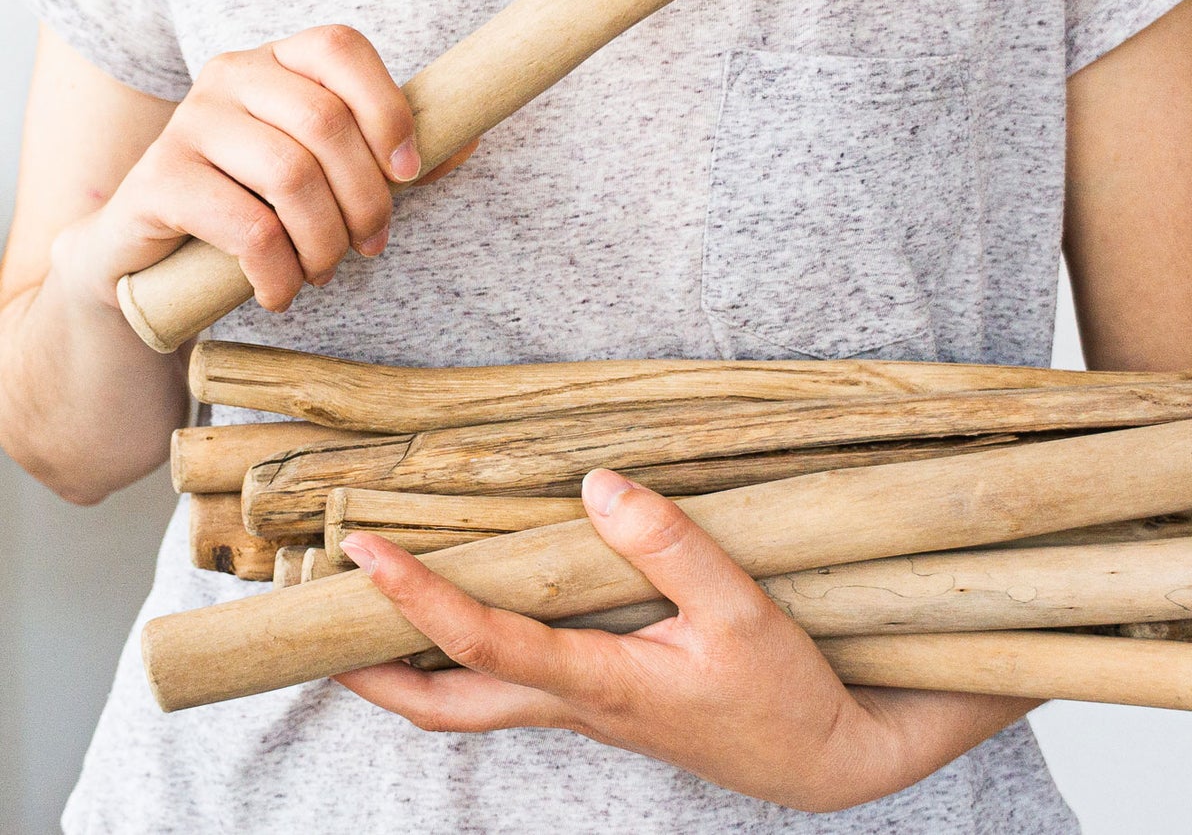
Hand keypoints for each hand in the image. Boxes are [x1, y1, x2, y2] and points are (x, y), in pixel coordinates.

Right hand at [48, 24, 478, 315]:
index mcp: (280, 60)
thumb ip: (393, 155)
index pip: (342, 48)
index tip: (411, 174)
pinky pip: (246, 227)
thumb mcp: (330, 172)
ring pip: (290, 176)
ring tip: (326, 271)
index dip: (389, 109)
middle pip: (325, 122)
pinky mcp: (158, 178)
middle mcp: (231, 74)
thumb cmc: (261, 202)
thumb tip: (469, 139)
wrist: (152, 252)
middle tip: (372, 246)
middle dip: (368, 198)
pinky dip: (280, 272)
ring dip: (326, 241)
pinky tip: (281, 291)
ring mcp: (188, 121)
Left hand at [333, 470, 1036, 812]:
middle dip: (371, 675)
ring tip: (372, 618)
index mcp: (600, 683)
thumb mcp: (742, 612)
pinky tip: (475, 616)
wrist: (825, 758)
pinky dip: (466, 657)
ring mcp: (588, 708)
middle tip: (314, 631)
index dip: (415, 598)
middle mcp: (576, 703)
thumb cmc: (786, 692)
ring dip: (411, 667)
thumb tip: (597, 485)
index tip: (362, 553)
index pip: (483, 640)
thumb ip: (672, 545)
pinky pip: (512, 684)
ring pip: (472, 700)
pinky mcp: (607, 700)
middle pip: (444, 705)